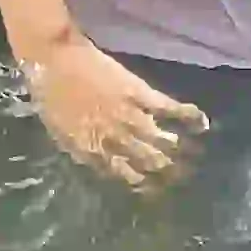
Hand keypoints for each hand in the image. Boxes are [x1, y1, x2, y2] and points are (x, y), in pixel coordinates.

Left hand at [21, 28, 206, 188]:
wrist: (52, 60)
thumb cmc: (49, 96)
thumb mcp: (60, 133)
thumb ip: (83, 151)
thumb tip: (101, 164)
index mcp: (94, 150)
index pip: (124, 174)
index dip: (143, 184)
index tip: (157, 190)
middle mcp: (115, 138)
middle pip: (147, 160)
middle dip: (168, 171)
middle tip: (184, 177)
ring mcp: (127, 115)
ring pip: (160, 139)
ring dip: (180, 149)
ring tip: (196, 156)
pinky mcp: (137, 92)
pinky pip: (166, 107)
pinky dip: (186, 115)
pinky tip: (201, 121)